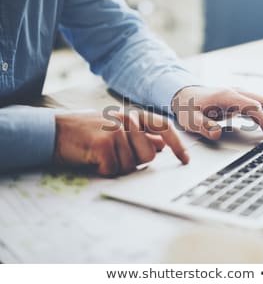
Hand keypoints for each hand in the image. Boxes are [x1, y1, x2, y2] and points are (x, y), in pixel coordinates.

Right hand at [54, 111, 188, 176]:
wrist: (54, 131)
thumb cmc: (88, 133)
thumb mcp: (117, 129)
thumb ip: (140, 136)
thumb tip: (162, 146)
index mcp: (134, 116)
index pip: (165, 127)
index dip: (178, 144)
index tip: (186, 160)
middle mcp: (127, 120)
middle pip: (149, 154)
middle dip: (135, 161)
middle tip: (115, 154)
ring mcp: (116, 130)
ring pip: (132, 165)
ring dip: (117, 166)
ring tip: (101, 155)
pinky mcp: (104, 144)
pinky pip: (115, 170)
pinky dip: (104, 170)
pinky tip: (93, 159)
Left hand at [172, 86, 262, 140]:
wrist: (184, 95)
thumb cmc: (188, 108)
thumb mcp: (190, 119)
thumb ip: (203, 126)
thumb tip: (216, 133)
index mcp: (227, 96)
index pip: (253, 107)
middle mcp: (237, 93)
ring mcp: (241, 96)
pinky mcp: (242, 101)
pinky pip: (261, 108)